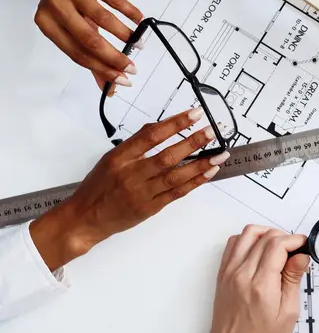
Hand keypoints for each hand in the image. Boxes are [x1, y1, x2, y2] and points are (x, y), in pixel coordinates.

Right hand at [28, 109, 227, 269]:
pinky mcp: (150, 208)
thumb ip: (136, 144)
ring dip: (201, 164)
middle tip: (213, 130)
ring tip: (220, 154)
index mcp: (119, 158)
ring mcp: (141, 193)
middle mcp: (131, 175)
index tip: (194, 114)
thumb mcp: (110, 159)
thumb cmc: (98, 187)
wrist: (84, 219)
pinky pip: (177, 193)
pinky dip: (195, 182)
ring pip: (176, 176)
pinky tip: (209, 172)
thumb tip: (163, 126)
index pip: (150, 136)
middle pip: (167, 156)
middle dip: (193, 142)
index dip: (175, 123)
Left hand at [36, 0, 143, 90]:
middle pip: (88, 39)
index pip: (76, 53)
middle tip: (133, 68)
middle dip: (114, 57)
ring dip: (124, 35)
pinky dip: (129, 11)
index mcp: (47, 24)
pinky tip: (140, 21)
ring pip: (102, 18)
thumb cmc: (66, 1)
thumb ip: (89, 55)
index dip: (101, 69)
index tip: (123, 80)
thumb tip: (109, 87)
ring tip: (139, 44)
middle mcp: (55, 7)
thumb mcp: (71, 27)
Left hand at [196, 226, 309, 332]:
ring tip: (278, 249)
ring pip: (248, 233)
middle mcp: (242, 274)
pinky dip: (249, 240)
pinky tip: (260, 252)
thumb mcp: (288, 313)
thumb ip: (293, 280)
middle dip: (285, 238)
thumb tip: (301, 256)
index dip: (295, 241)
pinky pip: (234, 243)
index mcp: (261, 285)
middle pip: (265, 236)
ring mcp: (229, 272)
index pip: (278, 245)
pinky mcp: (223, 273)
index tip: (304, 247)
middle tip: (295, 253)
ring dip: (266, 235)